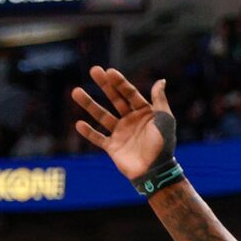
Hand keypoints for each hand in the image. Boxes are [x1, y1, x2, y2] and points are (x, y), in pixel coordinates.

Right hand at [72, 66, 176, 182]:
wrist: (155, 171)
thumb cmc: (162, 145)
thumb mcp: (165, 120)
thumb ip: (160, 100)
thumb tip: (161, 81)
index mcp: (145, 113)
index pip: (130, 94)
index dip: (120, 83)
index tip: (109, 71)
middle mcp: (131, 121)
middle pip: (115, 99)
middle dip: (105, 85)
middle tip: (93, 70)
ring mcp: (121, 133)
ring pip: (102, 116)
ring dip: (89, 104)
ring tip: (75, 92)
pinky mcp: (113, 147)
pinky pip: (98, 138)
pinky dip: (88, 132)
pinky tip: (79, 123)